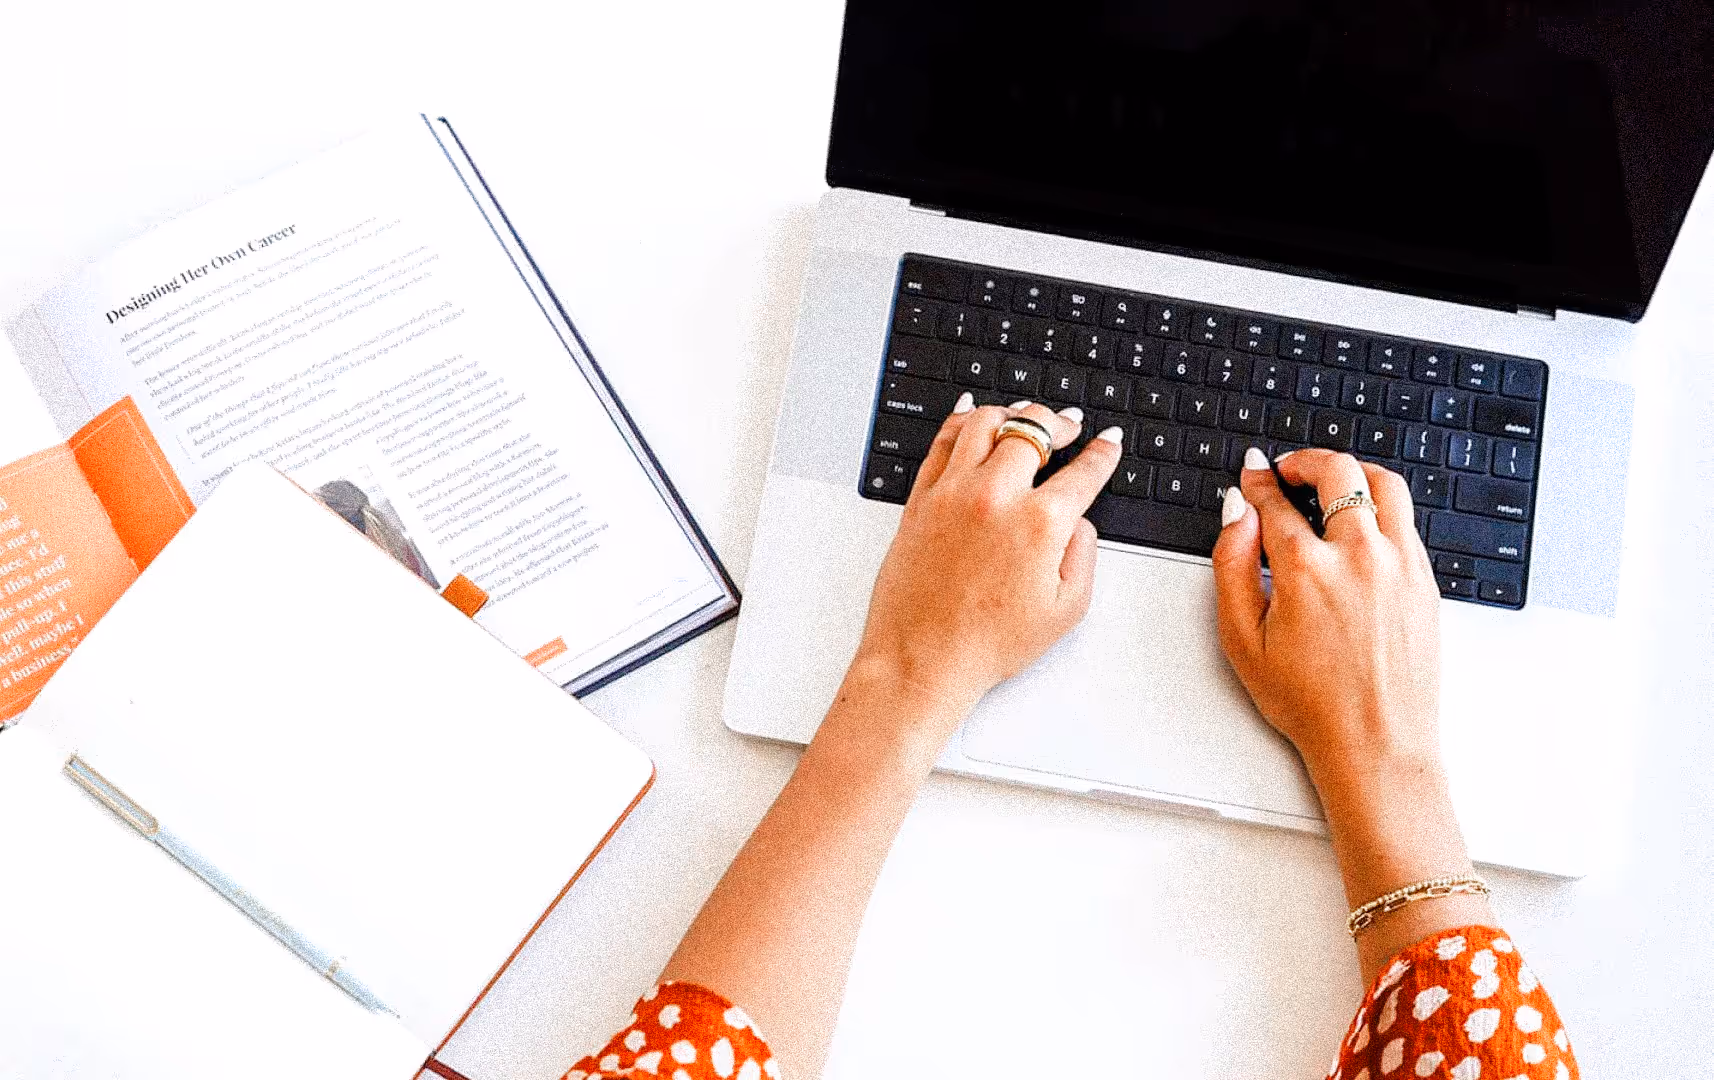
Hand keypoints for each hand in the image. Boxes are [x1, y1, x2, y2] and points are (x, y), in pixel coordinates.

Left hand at [851, 394, 1122, 734]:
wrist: (923, 659)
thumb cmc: (989, 643)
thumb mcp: (1066, 610)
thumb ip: (1083, 554)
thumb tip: (1078, 519)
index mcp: (1040, 523)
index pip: (1083, 471)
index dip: (1103, 453)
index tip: (1109, 443)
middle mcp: (995, 496)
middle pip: (1034, 430)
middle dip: (1060, 422)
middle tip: (1068, 425)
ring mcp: (952, 493)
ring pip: (985, 422)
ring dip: (1012, 413)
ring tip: (1024, 418)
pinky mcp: (920, 498)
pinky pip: (942, 440)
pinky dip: (962, 418)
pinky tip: (973, 412)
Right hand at [1211, 446, 1440, 773]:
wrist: (1376, 743)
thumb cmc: (1309, 702)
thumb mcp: (1241, 639)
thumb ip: (1231, 565)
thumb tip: (1237, 513)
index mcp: (1307, 570)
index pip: (1276, 501)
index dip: (1257, 481)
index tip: (1251, 475)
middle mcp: (1360, 557)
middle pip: (1338, 472)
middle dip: (1305, 460)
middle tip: (1288, 469)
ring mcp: (1401, 565)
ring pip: (1384, 484)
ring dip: (1352, 472)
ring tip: (1330, 481)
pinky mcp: (1425, 580)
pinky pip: (1406, 520)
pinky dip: (1380, 506)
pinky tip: (1360, 523)